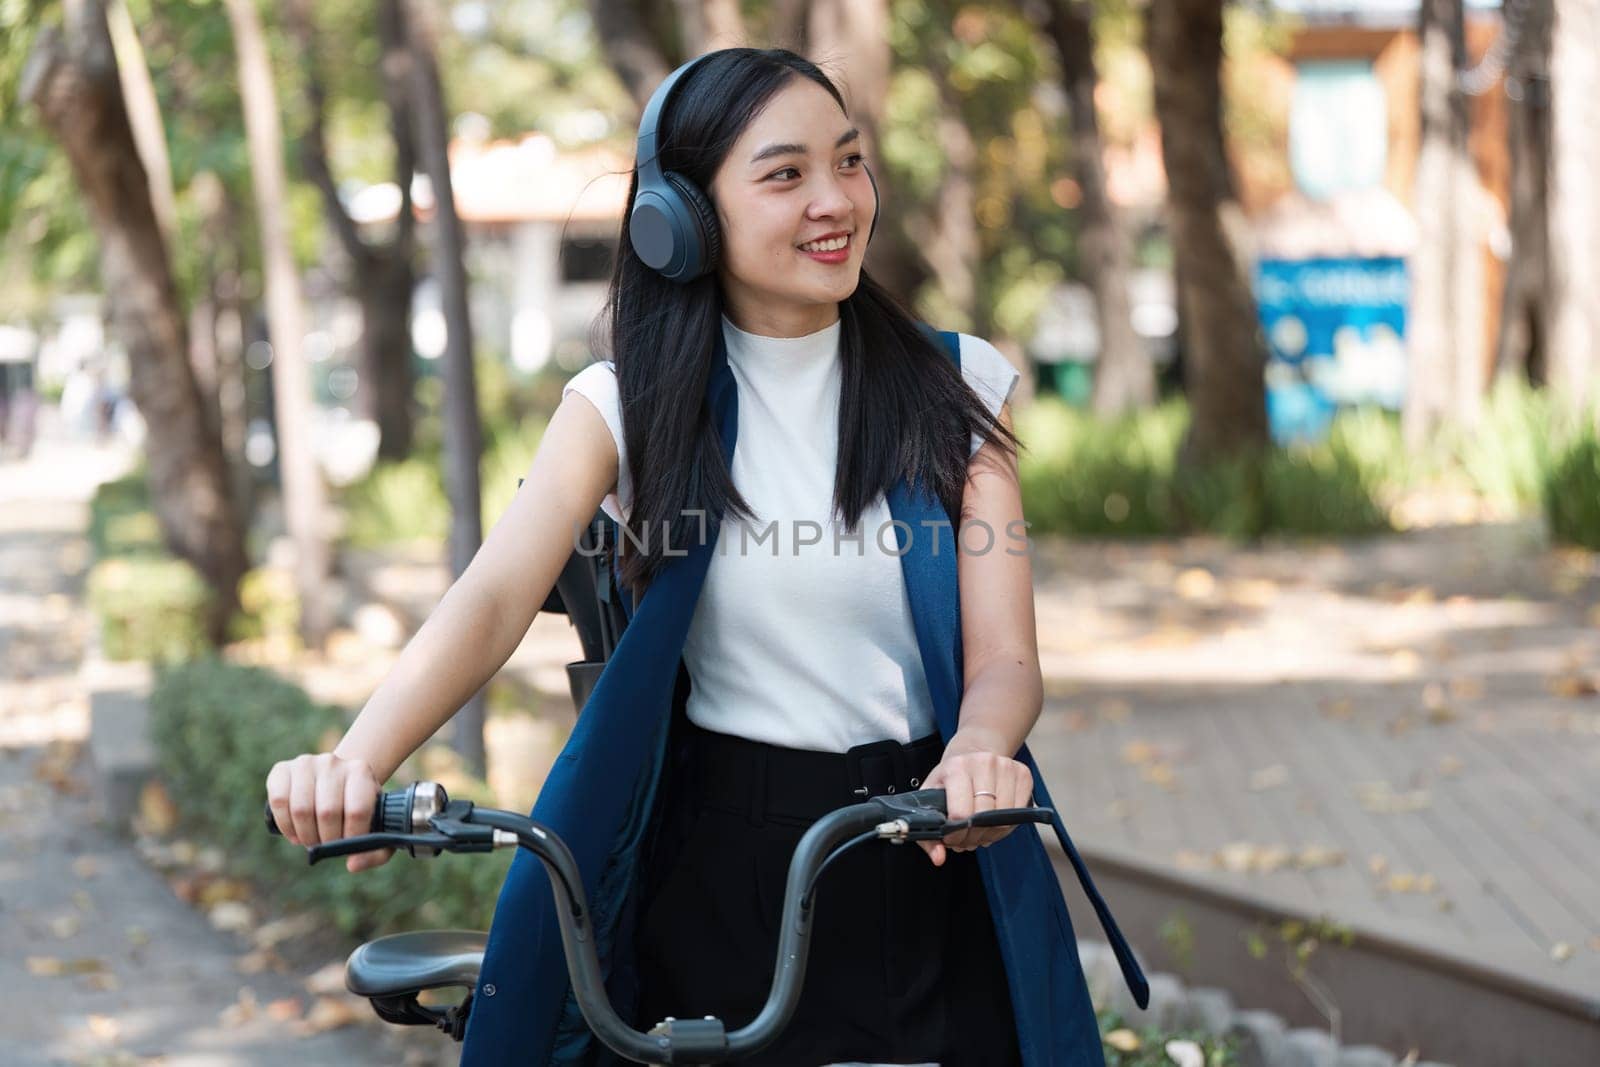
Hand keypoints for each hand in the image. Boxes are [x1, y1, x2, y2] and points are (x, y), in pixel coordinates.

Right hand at [265, 752, 394, 872]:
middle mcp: (333, 762)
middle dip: (326, 839)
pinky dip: (286, 826)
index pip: (357, 810)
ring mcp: (305, 763)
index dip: (351, 837)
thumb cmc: (356, 808)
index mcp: (361, 771)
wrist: (334, 782)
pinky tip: (295, 832)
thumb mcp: (376, 826)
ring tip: (311, 840)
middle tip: (326, 845)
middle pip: (328, 812)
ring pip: (301, 809)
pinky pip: (278, 801)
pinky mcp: (281, 769)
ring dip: (305, 835)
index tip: (348, 846)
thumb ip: (375, 852)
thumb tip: (352, 864)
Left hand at [916, 748, 1033, 866]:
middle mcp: (984, 763)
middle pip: (985, 818)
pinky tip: (994, 823)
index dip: (956, 834)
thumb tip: (939, 858)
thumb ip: (929, 833)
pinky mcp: (1024, 774)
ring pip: (1005, 819)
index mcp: (957, 767)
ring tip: (979, 831)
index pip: (962, 813)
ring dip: (991, 834)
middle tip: (966, 839)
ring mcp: (1006, 767)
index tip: (952, 838)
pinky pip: (1020, 814)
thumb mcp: (930, 798)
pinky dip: (1006, 826)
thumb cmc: (951, 777)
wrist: (973, 751)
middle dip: (974, 837)